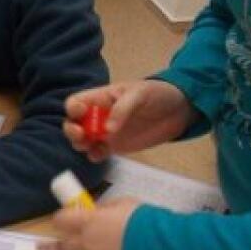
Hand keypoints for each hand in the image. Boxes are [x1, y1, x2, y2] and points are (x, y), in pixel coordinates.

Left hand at [40, 197, 140, 249]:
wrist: (157, 248)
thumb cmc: (143, 222)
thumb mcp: (125, 205)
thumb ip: (108, 208)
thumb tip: (100, 211)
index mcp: (89, 222)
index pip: (64, 219)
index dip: (60, 220)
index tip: (57, 222)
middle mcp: (86, 243)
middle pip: (63, 245)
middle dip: (50, 246)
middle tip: (39, 248)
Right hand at [63, 80, 196, 161]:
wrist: (178, 110)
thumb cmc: (157, 94)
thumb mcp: (139, 94)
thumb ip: (122, 109)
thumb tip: (107, 130)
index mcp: (100, 97)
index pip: (76, 102)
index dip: (73, 109)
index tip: (81, 114)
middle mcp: (98, 115)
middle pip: (73, 123)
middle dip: (72, 130)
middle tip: (82, 136)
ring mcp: (105, 132)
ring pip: (82, 140)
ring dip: (80, 144)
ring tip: (90, 146)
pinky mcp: (115, 146)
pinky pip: (97, 153)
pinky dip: (94, 156)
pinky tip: (100, 155)